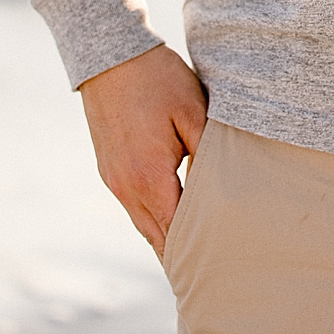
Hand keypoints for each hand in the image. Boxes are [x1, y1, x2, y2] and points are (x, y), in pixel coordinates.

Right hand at [79, 44, 206, 256]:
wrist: (110, 56)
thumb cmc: (158, 80)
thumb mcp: (193, 111)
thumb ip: (209, 153)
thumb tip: (225, 187)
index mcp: (149, 177)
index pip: (177, 232)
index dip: (197, 252)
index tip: (218, 269)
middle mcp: (126, 187)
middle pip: (157, 238)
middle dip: (181, 257)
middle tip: (209, 277)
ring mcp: (113, 180)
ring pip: (143, 224)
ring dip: (165, 239)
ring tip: (192, 257)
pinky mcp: (108, 169)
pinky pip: (133, 206)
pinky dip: (152, 218)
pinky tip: (170, 220)